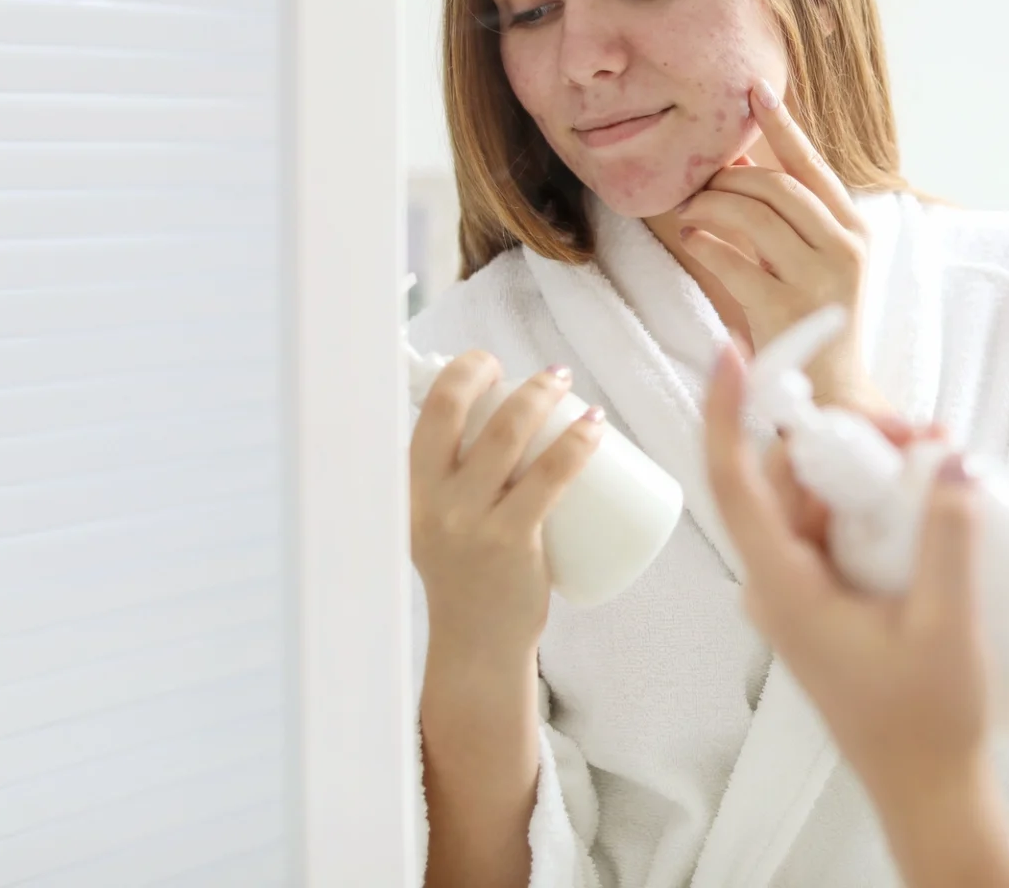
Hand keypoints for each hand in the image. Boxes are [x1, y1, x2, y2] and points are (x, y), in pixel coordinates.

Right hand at [410, 353, 604, 661]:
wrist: (477, 644)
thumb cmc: (469, 576)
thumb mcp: (440, 522)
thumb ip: (454, 482)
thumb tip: (499, 422)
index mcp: (413, 491)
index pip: (428, 414)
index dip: (459, 374)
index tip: (489, 364)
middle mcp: (433, 500)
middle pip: (459, 412)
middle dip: (497, 374)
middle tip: (544, 373)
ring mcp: (471, 521)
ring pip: (509, 435)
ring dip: (544, 396)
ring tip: (571, 385)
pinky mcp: (511, 541)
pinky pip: (549, 477)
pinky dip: (577, 443)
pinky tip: (596, 425)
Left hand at [676, 80, 884, 410]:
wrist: (833, 392)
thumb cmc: (815, 321)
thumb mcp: (815, 261)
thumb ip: (789, 216)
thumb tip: (741, 161)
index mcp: (855, 231)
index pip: (813, 167)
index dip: (782, 126)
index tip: (754, 91)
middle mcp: (845, 249)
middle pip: (777, 187)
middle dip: (730, 178)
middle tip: (698, 184)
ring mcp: (818, 281)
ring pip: (754, 215)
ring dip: (711, 206)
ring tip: (690, 212)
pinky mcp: (786, 311)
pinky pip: (733, 260)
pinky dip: (705, 243)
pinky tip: (692, 239)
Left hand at [701, 345, 992, 810]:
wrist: (927, 788)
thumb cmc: (925, 723)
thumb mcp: (946, 622)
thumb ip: (948, 535)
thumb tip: (952, 459)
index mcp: (784, 589)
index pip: (734, 483)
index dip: (727, 413)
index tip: (733, 353)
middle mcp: (778, 585)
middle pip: (786, 480)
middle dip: (840, 436)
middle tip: (916, 428)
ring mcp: (800, 594)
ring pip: (815, 503)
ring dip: (862, 469)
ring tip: (934, 454)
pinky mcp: (826, 601)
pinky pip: (834, 532)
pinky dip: (870, 503)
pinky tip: (922, 492)